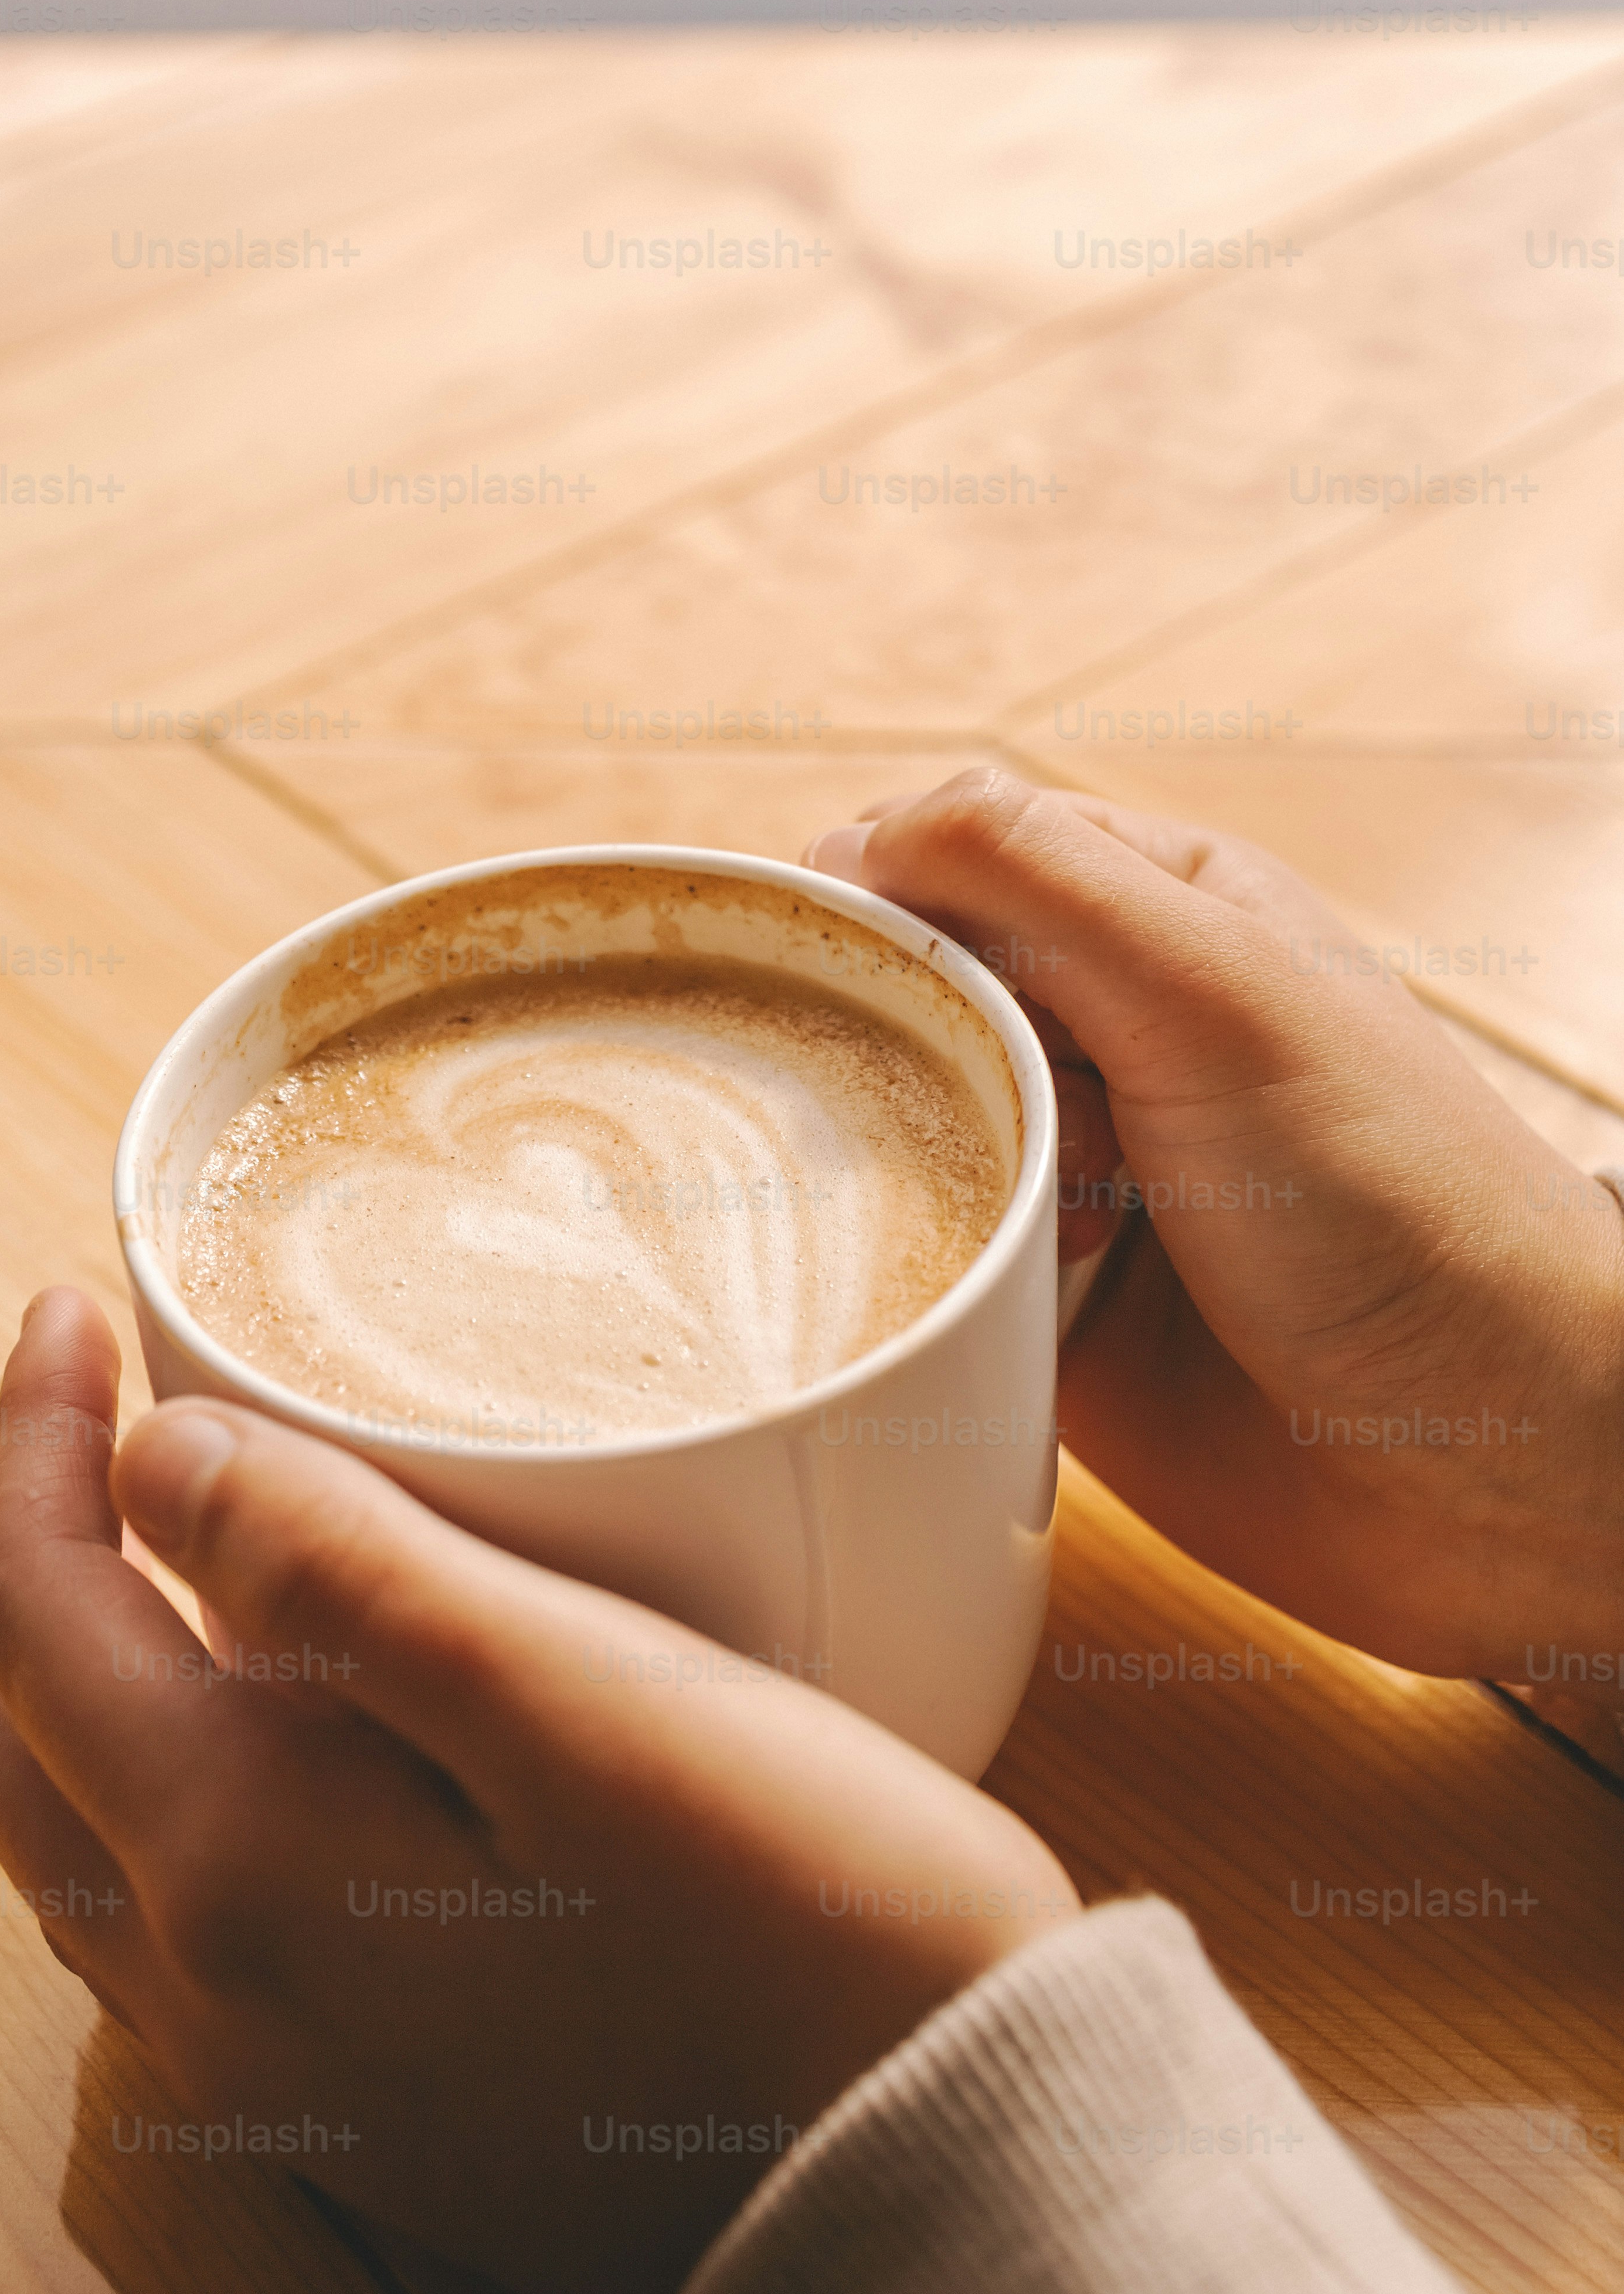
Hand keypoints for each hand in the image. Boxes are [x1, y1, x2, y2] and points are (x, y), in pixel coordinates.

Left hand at [0, 1288, 1076, 2293]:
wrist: (941, 2181)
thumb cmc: (801, 1919)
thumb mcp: (583, 1700)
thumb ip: (348, 1576)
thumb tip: (159, 1459)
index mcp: (246, 1869)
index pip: (34, 1618)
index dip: (32, 1445)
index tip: (69, 1306)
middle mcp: (220, 1997)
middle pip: (18, 1741)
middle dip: (26, 1546)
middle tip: (87, 1398)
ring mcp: (286, 2074)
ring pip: (79, 1841)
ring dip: (74, 1669)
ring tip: (149, 1530)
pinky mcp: (367, 2109)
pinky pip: (170, 1921)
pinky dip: (149, 1778)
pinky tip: (254, 1719)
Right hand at [804, 768, 1623, 1676]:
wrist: (1496, 1467)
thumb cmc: (1398, 1202)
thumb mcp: (1223, 990)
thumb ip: (1046, 879)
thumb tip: (862, 826)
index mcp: (1161, 918)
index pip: (956, 851)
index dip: (863, 887)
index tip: (796, 949)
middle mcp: (1112, 1038)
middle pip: (907, 991)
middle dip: (859, 1030)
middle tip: (851, 1090)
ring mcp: (1075, 1180)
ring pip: (895, 1132)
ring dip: (871, 1161)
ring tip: (893, 1198)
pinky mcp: (1043, 1317)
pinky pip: (918, 1269)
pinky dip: (889, 1274)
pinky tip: (891, 1288)